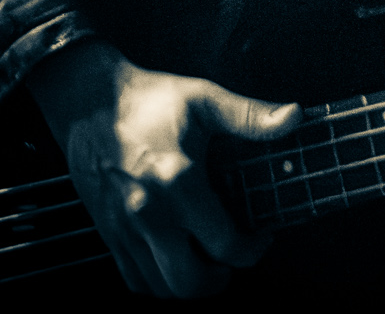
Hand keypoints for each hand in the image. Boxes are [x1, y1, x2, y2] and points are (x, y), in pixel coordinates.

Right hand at [28, 40, 299, 298]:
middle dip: (219, 279)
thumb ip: (249, 115)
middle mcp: (151, 213)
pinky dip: (157, 281)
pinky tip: (172, 258)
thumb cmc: (150, 98)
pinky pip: (134, 280)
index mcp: (180, 181)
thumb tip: (294, 117)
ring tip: (204, 259)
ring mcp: (125, 227)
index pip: (225, 244)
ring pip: (161, 288)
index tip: (261, 235)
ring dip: (189, 283)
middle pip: (190, 282)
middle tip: (230, 257)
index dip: (252, 249)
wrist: (90, 101)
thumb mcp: (204, 98)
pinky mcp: (108, 232)